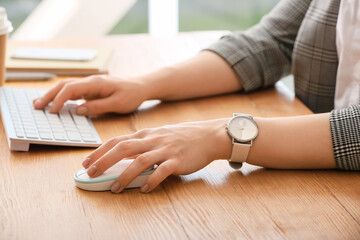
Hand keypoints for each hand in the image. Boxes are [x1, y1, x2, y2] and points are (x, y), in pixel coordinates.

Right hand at [33, 75, 148, 114]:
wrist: (141, 86)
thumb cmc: (132, 95)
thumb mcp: (117, 104)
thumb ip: (98, 107)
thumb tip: (78, 109)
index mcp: (96, 83)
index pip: (71, 89)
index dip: (59, 99)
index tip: (51, 110)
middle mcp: (91, 81)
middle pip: (64, 85)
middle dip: (49, 95)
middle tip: (36, 106)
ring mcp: (91, 84)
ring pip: (67, 87)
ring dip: (53, 94)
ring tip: (39, 103)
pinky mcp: (92, 89)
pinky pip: (73, 91)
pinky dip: (62, 95)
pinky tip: (55, 102)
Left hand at [82, 119, 231, 192]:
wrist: (206, 136)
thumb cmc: (180, 137)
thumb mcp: (157, 136)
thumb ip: (140, 145)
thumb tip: (120, 156)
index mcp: (145, 135)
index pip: (117, 141)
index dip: (100, 151)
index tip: (86, 162)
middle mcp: (152, 140)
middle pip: (123, 148)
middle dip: (104, 161)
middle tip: (91, 173)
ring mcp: (165, 150)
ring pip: (140, 160)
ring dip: (125, 175)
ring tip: (115, 188)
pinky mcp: (178, 160)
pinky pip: (162, 171)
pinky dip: (151, 180)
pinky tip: (144, 189)